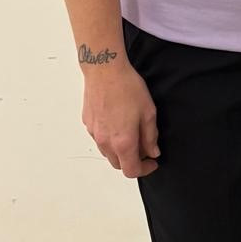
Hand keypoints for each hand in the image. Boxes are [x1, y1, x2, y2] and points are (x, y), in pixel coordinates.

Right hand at [81, 63, 160, 177]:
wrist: (105, 70)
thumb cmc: (127, 88)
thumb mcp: (148, 113)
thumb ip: (150, 137)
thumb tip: (152, 151)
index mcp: (122, 142)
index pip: (131, 171)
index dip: (145, 169)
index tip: (152, 161)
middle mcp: (105, 142)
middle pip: (118, 164)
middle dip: (132, 161)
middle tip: (144, 147)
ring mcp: (94, 133)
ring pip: (107, 153)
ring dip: (120, 151)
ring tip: (131, 133)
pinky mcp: (88, 123)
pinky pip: (99, 139)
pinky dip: (110, 139)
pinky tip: (118, 122)